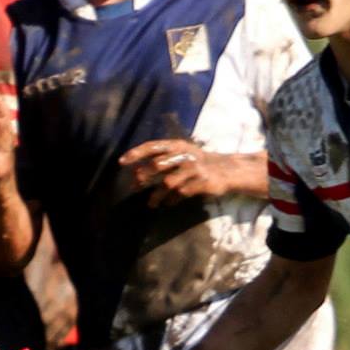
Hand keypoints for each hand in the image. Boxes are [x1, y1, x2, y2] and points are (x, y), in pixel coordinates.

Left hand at [119, 139, 235, 205]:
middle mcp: (185, 154)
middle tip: (135, 187)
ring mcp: (194, 169)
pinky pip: (181, 193)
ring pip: (168, 183)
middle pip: (157, 165)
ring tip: (151, 204)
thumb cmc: (197, 163)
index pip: (153, 146)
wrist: (228, 170)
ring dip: (156, 195)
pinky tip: (168, 203)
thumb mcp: (182, 154)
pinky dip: (172, 200)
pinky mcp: (202, 182)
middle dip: (143, 177)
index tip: (122, 162)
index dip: (136, 153)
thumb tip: (136, 171)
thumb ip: (162, 159)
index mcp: (177, 145)